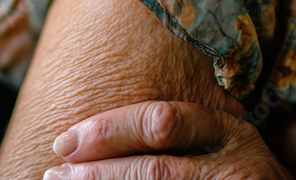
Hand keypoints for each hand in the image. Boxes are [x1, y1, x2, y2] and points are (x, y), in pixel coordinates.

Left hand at [43, 100, 290, 178]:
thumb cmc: (241, 170)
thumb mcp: (222, 140)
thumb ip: (183, 132)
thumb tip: (105, 134)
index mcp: (229, 129)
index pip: (162, 121)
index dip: (108, 130)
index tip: (65, 141)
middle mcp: (235, 165)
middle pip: (155, 170)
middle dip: (97, 175)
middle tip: (54, 176)